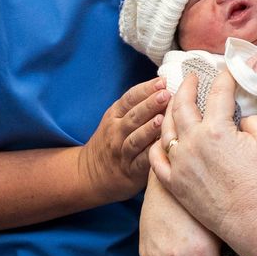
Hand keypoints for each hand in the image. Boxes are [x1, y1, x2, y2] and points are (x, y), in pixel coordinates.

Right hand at [80, 78, 169, 203]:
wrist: (90, 174)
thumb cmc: (112, 141)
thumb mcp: (116, 119)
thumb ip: (136, 106)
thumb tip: (164, 87)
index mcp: (115, 115)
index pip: (130, 98)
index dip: (146, 89)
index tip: (162, 81)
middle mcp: (116, 132)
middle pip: (134, 116)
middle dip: (150, 104)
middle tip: (166, 95)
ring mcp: (122, 152)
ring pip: (135, 139)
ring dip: (149, 129)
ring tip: (162, 120)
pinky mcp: (130, 171)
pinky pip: (140, 162)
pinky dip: (151, 155)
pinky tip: (161, 149)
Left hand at [150, 72, 256, 241]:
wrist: (253, 221)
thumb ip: (254, 120)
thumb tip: (241, 116)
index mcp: (216, 130)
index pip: (218, 93)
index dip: (225, 78)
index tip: (228, 71)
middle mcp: (192, 143)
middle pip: (183, 105)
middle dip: (187, 87)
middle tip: (190, 78)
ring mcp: (179, 164)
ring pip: (166, 129)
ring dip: (169, 111)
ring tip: (174, 103)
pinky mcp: (174, 183)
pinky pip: (156, 159)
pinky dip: (157, 144)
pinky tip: (161, 138)